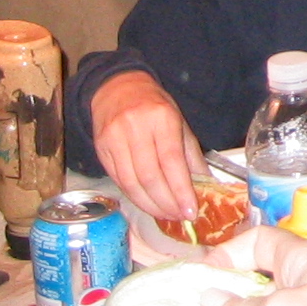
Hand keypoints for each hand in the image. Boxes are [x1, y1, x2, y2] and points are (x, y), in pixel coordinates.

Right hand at [89, 69, 203, 220]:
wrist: (117, 88)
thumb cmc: (154, 106)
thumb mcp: (179, 122)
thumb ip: (190, 154)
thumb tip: (205, 185)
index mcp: (161, 118)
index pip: (171, 161)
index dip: (180, 190)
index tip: (190, 211)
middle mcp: (135, 128)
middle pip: (150, 176)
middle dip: (166, 203)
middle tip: (179, 217)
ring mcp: (114, 139)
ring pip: (131, 183)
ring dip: (149, 205)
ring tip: (165, 215)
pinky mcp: (101, 150)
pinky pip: (118, 180)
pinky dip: (134, 197)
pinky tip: (147, 204)